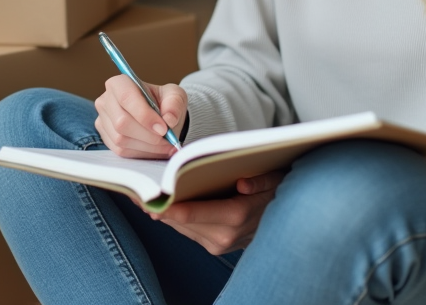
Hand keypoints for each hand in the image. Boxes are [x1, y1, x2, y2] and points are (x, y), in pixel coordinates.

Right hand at [95, 75, 186, 158]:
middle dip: (148, 134)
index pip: (126, 97)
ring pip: (121, 139)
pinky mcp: (106, 138)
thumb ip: (175, 104)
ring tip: (166, 144)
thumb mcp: (175, 96)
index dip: (144, 115)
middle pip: (122, 122)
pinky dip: (142, 152)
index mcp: (119, 83)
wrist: (159, 117)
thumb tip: (169, 119)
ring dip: (148, 146)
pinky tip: (156, 148)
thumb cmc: (165, 102)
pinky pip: (122, 150)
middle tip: (168, 138)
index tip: (164, 128)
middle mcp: (106, 101)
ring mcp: (103, 121)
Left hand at [151, 171, 284, 254]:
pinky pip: (189, 232)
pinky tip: (161, 208)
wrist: (287, 220)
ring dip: (164, 216)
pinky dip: (175, 220)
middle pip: (183, 223)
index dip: (173, 208)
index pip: (197, 214)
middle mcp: (226, 236)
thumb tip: (243, 185)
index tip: (153, 200)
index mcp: (238, 216)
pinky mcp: (216, 247)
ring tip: (142, 199)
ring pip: (182, 229)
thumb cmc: (275, 190)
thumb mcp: (273, 179)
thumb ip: (260, 181)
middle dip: (160, 209)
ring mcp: (220, 244)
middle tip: (138, 193)